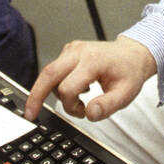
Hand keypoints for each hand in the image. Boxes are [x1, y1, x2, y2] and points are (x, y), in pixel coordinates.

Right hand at [25, 36, 157, 121]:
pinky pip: (55, 70)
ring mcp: (72, 50)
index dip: (71, 106)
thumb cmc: (129, 72)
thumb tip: (89, 113)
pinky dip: (59, 84)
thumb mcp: (125, 94)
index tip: (82, 113)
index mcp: (93, 61)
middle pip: (48, 74)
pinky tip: (77, 88)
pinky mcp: (69, 52)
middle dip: (36, 96)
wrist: (133, 54)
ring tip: (78, 100)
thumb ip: (107, 106)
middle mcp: (79, 52)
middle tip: (30, 114)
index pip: (68, 87)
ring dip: (56, 92)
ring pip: (49, 73)